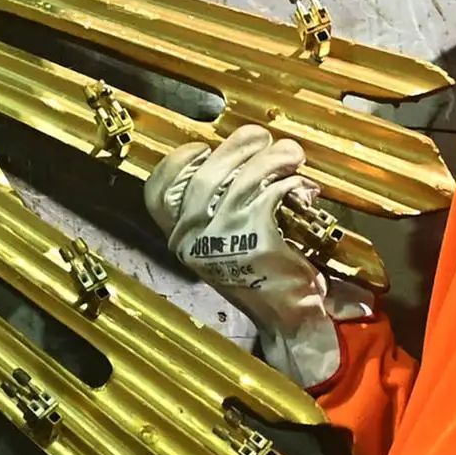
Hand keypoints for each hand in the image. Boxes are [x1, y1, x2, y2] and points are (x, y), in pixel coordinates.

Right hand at [143, 123, 341, 386]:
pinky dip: (286, 182)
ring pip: (241, 180)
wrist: (286, 317)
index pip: (158, 192)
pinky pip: (268, 195)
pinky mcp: (255, 240)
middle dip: (235, 148)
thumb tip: (233, 157)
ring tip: (290, 153)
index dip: (177, 163)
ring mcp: (222, 239)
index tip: (203, 150)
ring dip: (270, 158)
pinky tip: (298, 183)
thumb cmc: (258, 276)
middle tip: (261, 137)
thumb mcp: (221, 245)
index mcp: (179, 238)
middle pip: (204, 176)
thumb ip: (214, 209)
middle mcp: (193, 239)